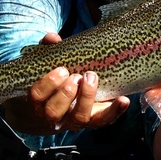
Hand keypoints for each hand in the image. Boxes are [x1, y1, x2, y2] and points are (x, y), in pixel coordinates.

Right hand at [3, 32, 129, 133]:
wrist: (52, 114)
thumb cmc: (49, 84)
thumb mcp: (43, 68)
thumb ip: (47, 51)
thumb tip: (52, 37)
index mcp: (37, 102)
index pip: (37, 96)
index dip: (48, 84)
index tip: (61, 70)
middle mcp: (53, 116)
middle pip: (54, 111)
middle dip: (66, 93)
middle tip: (77, 76)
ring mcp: (73, 121)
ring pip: (79, 118)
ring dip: (86, 98)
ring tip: (91, 78)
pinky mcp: (92, 122)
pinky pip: (103, 120)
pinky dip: (114, 111)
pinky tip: (123, 99)